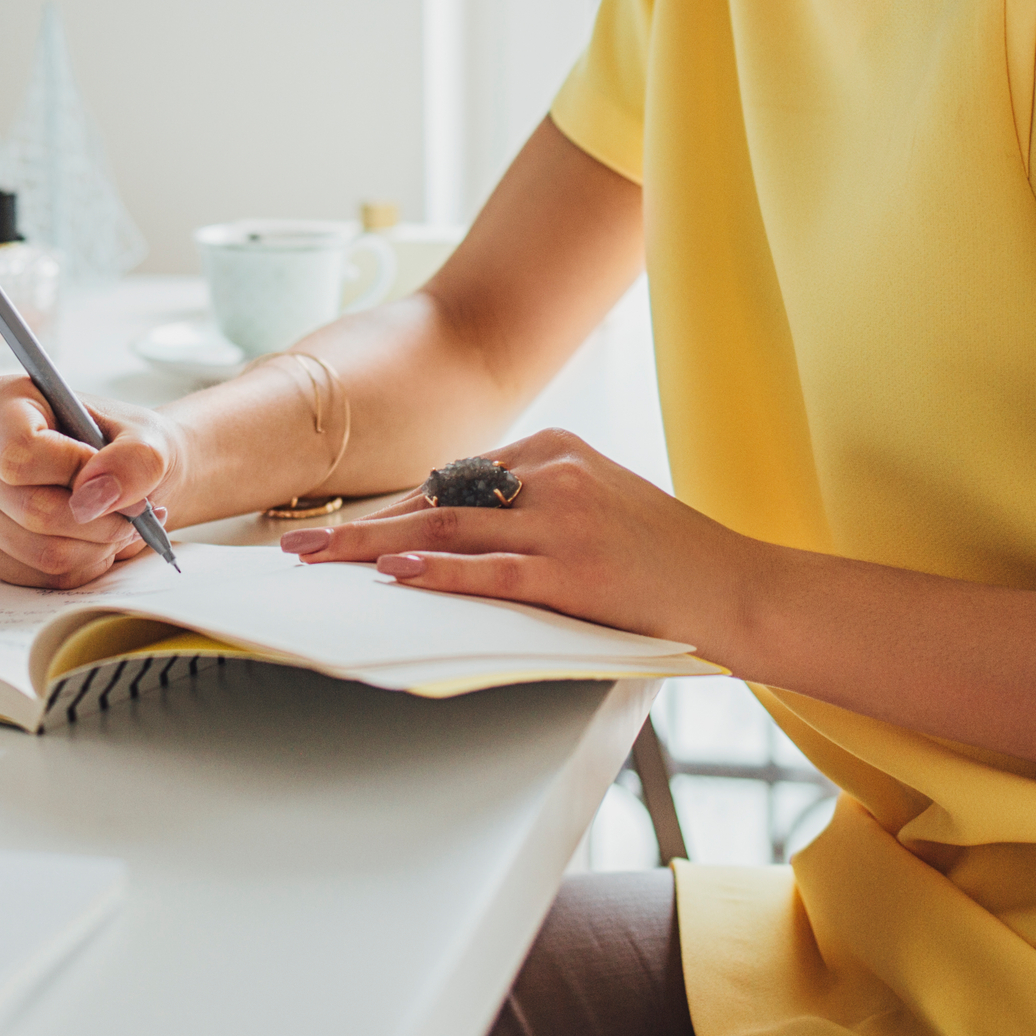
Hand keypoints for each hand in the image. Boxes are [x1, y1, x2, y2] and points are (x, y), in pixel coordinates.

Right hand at [0, 375, 185, 588]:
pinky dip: (78, 566)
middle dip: (97, 520)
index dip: (74, 472)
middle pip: (30, 508)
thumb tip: (96, 495)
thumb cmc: (125, 445)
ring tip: (119, 524)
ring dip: (94, 547)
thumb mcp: (149, 438)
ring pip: (36, 550)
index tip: (111, 474)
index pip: (20, 453)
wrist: (124, 472)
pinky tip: (94, 541)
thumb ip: (135, 458)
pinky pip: (34, 575)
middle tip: (135, 512)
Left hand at [278, 429, 762, 655]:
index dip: (391, 509)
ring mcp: (564, 520)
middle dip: (361, 524)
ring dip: (373, 548)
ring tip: (319, 561)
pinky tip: (397, 576)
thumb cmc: (665, 554)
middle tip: (299, 541)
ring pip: (449, 530)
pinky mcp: (575, 570)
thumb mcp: (598, 501)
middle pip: (437, 499)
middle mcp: (555, 473)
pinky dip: (439, 573)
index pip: (453, 479)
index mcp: (557, 449)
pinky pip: (492, 571)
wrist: (736, 586)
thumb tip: (450, 529)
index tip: (340, 529)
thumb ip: (532, 503)